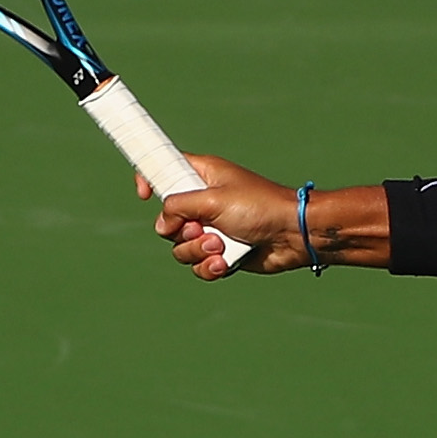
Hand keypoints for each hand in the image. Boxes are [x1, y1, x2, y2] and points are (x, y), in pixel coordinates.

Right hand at [142, 155, 307, 278]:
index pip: (166, 170)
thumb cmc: (259, 207)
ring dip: (197, 251)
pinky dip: (209, 267)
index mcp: (202, 176)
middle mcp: (204, 202)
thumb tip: (162, 224)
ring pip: (181, 248)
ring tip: (220, 247)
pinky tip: (225, 263)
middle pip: (167, 220)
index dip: (150, 179)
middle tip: (200, 228)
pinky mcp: (222, 254)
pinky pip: (199, 266)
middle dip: (180, 231)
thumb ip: (178, 207)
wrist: (292, 235)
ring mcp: (212, 229)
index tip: (143, 194)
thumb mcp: (213, 199)